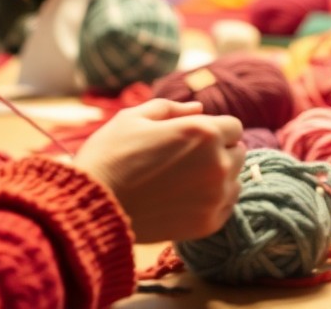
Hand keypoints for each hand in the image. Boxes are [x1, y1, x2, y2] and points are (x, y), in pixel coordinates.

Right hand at [74, 99, 244, 242]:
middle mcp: (218, 164)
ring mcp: (216, 196)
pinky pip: (227, 206)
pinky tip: (186, 199)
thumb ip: (172, 108)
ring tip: (184, 181)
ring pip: (235, 180)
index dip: (213, 129)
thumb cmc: (109, 156)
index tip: (191, 139)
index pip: (234, 126)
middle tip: (185, 160)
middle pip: (238, 152)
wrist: (92, 207)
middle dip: (219, 151)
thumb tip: (199, 107)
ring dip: (218, 177)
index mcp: (204, 133)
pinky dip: (213, 201)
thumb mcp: (134, 117)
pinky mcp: (209, 224)